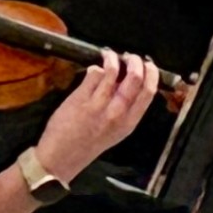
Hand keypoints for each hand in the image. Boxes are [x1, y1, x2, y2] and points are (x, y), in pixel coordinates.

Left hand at [32, 52, 159, 187]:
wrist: (60, 157)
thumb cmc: (89, 144)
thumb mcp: (116, 132)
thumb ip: (125, 109)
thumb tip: (128, 82)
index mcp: (129, 123)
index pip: (148, 92)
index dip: (151, 74)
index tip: (149, 65)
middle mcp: (116, 113)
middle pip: (135, 79)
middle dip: (135, 62)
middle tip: (131, 56)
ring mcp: (98, 105)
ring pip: (113, 72)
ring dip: (113, 59)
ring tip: (110, 54)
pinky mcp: (80, 99)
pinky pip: (93, 75)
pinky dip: (96, 68)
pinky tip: (94, 68)